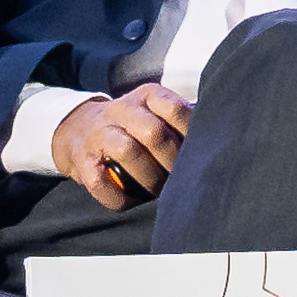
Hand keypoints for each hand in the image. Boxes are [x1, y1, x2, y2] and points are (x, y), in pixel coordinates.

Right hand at [51, 85, 188, 207]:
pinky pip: (100, 181)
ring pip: (128, 151)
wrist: (79, 129)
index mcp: (146, 96)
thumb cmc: (133, 127)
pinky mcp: (82, 160)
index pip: (174, 108)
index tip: (199, 154)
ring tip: (159, 191)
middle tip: (182, 180)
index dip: (190, 134)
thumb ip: (182, 123)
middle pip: (153, 132)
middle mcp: (121, 110)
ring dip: (150, 178)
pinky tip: (132, 200)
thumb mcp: (155, 113)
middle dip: (172, 162)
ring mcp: (99, 134)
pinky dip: (120, 197)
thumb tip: (217, 141)